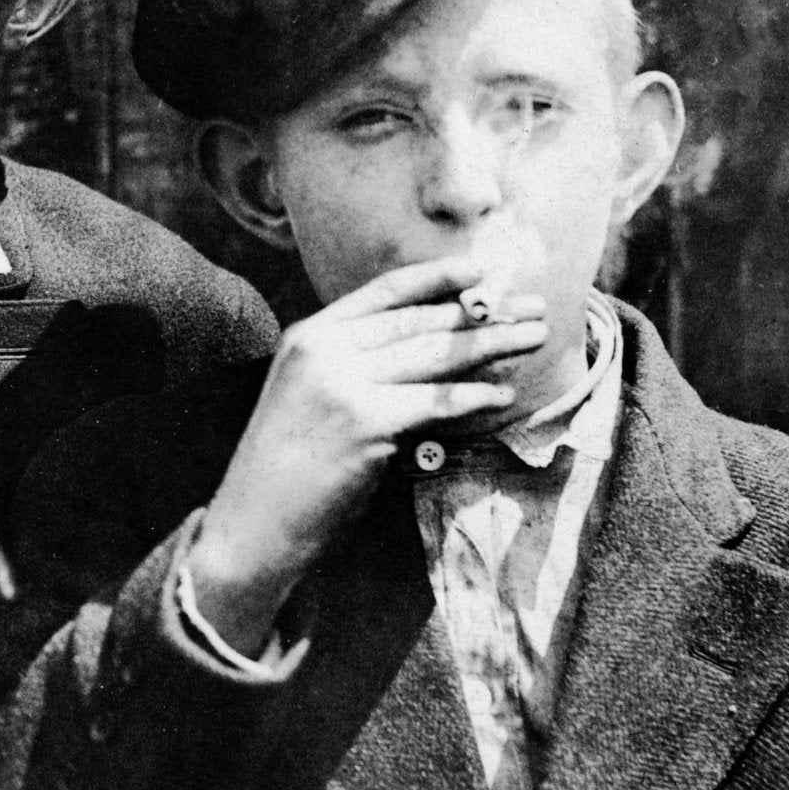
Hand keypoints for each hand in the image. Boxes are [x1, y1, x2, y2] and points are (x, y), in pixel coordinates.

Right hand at [186, 256, 546, 657]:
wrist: (255, 520)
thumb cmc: (287, 466)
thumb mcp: (308, 394)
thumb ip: (352, 363)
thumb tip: (428, 343)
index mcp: (310, 335)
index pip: (384, 293)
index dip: (437, 277)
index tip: (483, 270)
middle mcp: (325, 350)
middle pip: (419, 321)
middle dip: (482, 313)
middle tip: (531, 308)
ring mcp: (344, 384)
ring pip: (434, 355)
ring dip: (492, 344)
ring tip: (533, 337)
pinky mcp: (366, 422)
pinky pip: (435, 401)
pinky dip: (474, 397)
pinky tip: (502, 394)